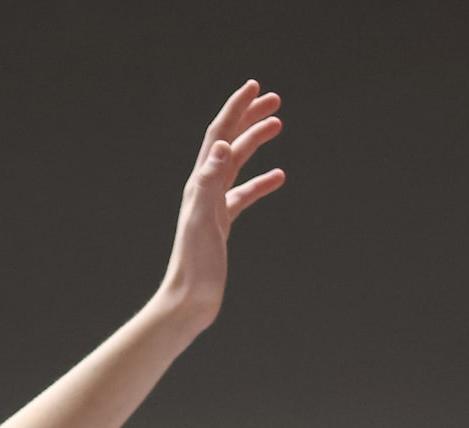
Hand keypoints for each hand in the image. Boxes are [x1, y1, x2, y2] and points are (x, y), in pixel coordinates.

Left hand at [156, 80, 288, 329]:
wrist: (190, 300)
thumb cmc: (195, 265)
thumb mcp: (204, 219)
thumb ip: (210, 182)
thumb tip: (222, 145)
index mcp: (199, 183)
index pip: (218, 135)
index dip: (236, 109)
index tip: (255, 86)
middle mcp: (203, 190)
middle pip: (228, 142)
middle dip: (248, 118)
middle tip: (274, 99)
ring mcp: (213, 206)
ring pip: (237, 164)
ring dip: (255, 141)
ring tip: (278, 124)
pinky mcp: (221, 224)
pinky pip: (243, 194)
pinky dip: (260, 181)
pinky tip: (278, 176)